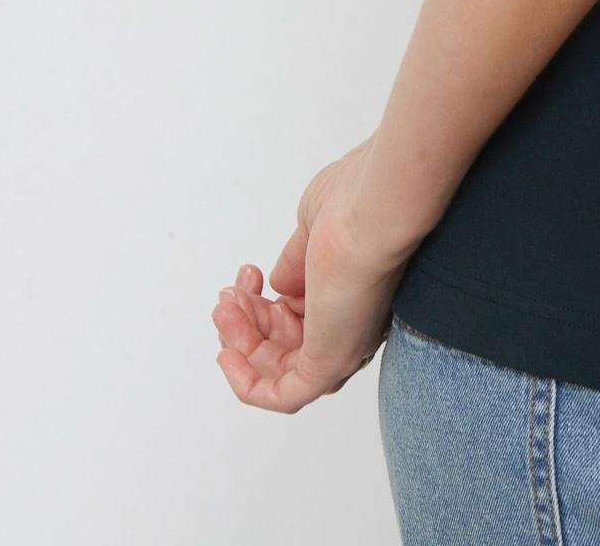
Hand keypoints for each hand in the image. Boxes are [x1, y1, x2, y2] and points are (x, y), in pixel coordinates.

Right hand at [212, 136, 413, 412]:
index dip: (263, 303)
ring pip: (279, 367)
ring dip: (240, 342)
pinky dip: (248, 383)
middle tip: (228, 296)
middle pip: (285, 344)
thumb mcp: (311, 232)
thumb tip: (276, 286)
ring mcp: (342, 347)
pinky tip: (226, 355)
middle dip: (246, 321)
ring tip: (225, 308)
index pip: (300, 317)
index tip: (248, 277)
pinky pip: (284, 395)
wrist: (373, 211)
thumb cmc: (354, 204)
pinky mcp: (330, 366)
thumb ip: (293, 265)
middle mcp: (351, 325)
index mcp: (350, 293)